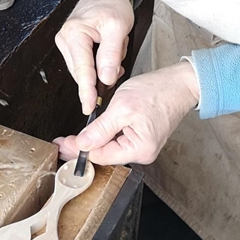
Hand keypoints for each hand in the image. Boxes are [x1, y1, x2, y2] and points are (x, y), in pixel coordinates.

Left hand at [53, 62, 199, 165]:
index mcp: (139, 149)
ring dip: (92, 140)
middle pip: (104, 154)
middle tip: (61, 142)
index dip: (78, 150)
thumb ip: (100, 129)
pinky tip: (92, 131)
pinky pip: (118, 139)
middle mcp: (142, 153)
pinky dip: (104, 135)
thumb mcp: (121, 108)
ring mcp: (142, 146)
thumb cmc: (156, 92)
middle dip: (82, 147)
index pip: (100, 156)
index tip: (61, 144)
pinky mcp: (142, 137)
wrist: (179, 83)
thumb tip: (82, 144)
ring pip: (110, 147)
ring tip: (72, 138)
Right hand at [56, 0, 133, 113]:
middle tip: (117, 58)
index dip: (87, 91)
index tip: (89, 107)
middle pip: (81, 71)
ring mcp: (65, 42)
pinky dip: (98, 62)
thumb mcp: (118, 27)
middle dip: (101, 73)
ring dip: (101, 66)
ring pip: (84, 68)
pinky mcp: (71, 44)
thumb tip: (106, 79)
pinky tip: (107, 50)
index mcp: (74, 34)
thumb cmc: (111, 4)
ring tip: (114, 46)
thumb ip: (111, 54)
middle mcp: (65, 39)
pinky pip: (85, 62)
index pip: (82, 69)